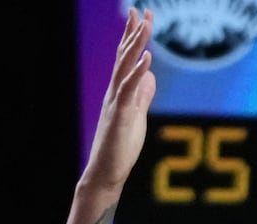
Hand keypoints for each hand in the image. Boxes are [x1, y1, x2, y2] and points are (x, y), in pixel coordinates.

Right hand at [82, 9, 156, 193]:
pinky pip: (128, 91)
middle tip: (142, 10)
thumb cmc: (120, 148)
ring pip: (124, 68)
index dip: (134, 36)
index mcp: (120, 92)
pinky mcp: (119, 116)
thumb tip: (150, 77)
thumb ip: (142, 96)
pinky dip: (136, 73)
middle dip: (134, 32)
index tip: (142, 16)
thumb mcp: (136, 116)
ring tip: (145, 26)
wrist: (106, 173)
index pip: (127, 58)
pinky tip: (146, 59)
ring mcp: (115, 103)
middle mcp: (114, 92)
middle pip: (124, 56)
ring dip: (135, 46)